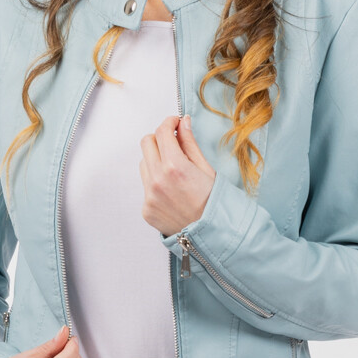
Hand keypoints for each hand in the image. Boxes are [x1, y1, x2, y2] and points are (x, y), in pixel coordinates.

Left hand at [140, 113, 216, 237]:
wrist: (210, 234)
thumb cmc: (213, 203)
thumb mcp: (206, 169)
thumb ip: (190, 144)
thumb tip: (183, 123)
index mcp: (174, 166)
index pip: (162, 132)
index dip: (169, 122)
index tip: (175, 123)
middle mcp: (157, 180)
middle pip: (146, 143)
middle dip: (159, 138)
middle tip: (172, 143)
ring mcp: (149, 195)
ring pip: (144, 163)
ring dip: (155, 160)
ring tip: (173, 172)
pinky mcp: (146, 208)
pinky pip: (145, 186)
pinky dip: (156, 182)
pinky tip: (171, 191)